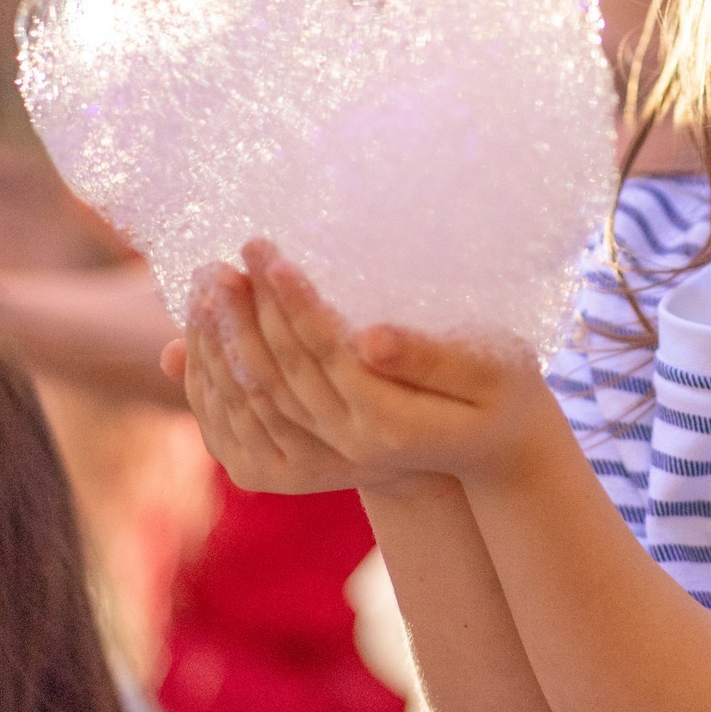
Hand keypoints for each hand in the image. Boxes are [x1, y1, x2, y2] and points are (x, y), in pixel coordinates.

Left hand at [182, 238, 575, 490]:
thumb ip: (431, 356)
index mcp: (392, 422)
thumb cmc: (505, 389)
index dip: (296, 303)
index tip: (269, 256)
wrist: (495, 447)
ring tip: (208, 284)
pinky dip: (221, 377)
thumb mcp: (489, 367)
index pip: (328, 353)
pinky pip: (250, 417)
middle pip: (283, 375)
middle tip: (221, 261)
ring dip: (226, 341)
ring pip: (257, 398)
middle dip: (248, 314)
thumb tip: (369, 339)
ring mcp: (327, 455)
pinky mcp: (310, 455)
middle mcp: (352, 444)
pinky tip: (205, 335)